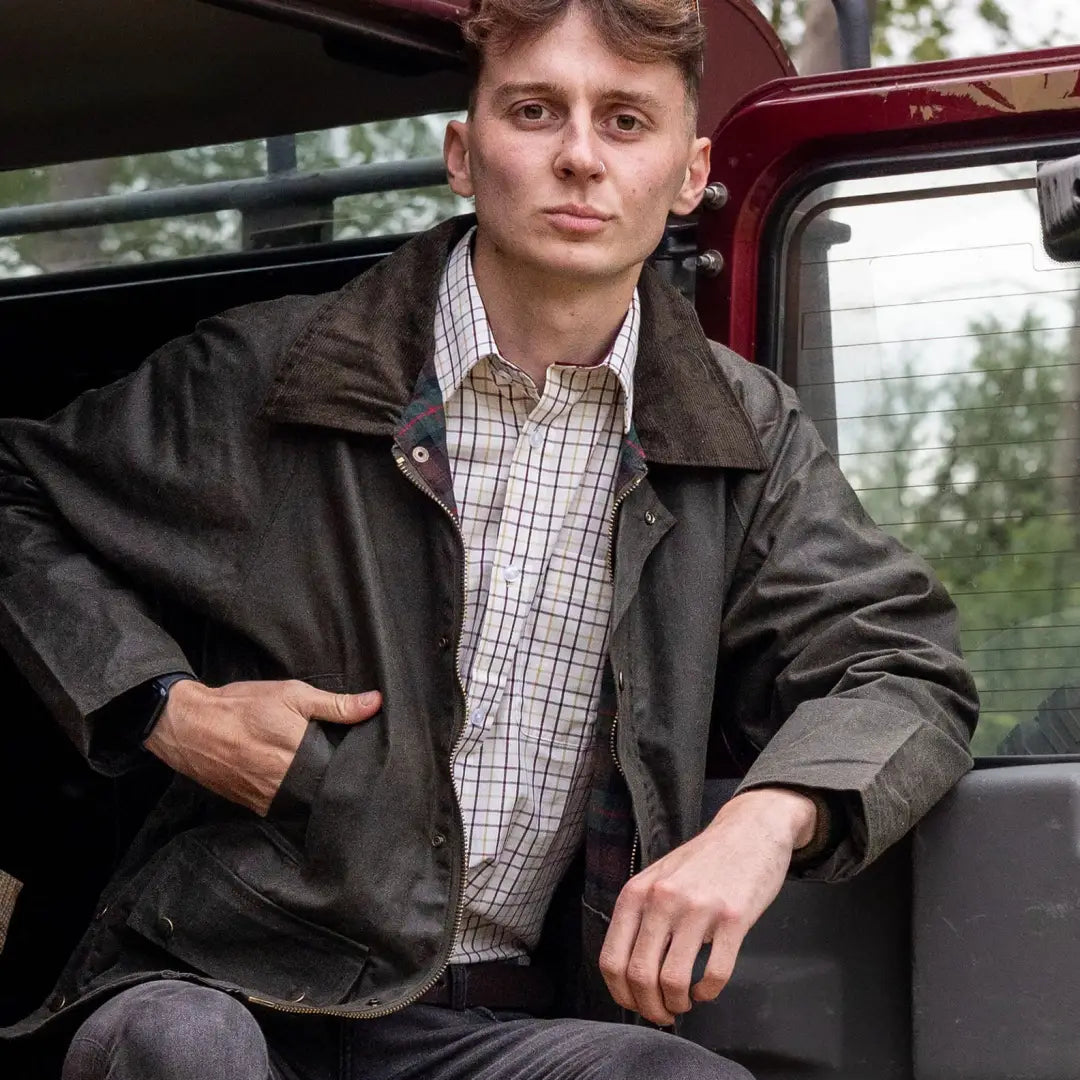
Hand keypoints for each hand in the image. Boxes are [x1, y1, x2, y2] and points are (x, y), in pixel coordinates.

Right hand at [144, 678, 381, 814]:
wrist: (190, 727)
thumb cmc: (242, 706)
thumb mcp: (292, 695)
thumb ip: (335, 704)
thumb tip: (376, 703)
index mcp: (300, 753)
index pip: (344, 772)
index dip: (360, 769)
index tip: (374, 763)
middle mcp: (286, 783)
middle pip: (328, 792)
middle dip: (344, 784)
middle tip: (362, 774)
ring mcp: (269, 799)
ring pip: (309, 804)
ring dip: (322, 795)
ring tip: (337, 783)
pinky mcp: (255, 806)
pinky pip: (287, 810)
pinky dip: (300, 802)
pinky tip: (307, 790)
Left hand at [598, 787, 816, 1025]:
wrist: (749, 831)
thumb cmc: (702, 861)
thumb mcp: (658, 879)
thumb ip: (641, 916)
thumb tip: (628, 973)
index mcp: (638, 893)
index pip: (612, 959)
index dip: (621, 994)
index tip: (635, 1004)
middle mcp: (662, 899)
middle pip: (640, 976)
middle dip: (649, 1007)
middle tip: (663, 1014)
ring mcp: (698, 908)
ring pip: (673, 980)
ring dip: (677, 1004)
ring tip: (685, 1001)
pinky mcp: (733, 918)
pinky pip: (715, 973)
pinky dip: (708, 993)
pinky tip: (707, 989)